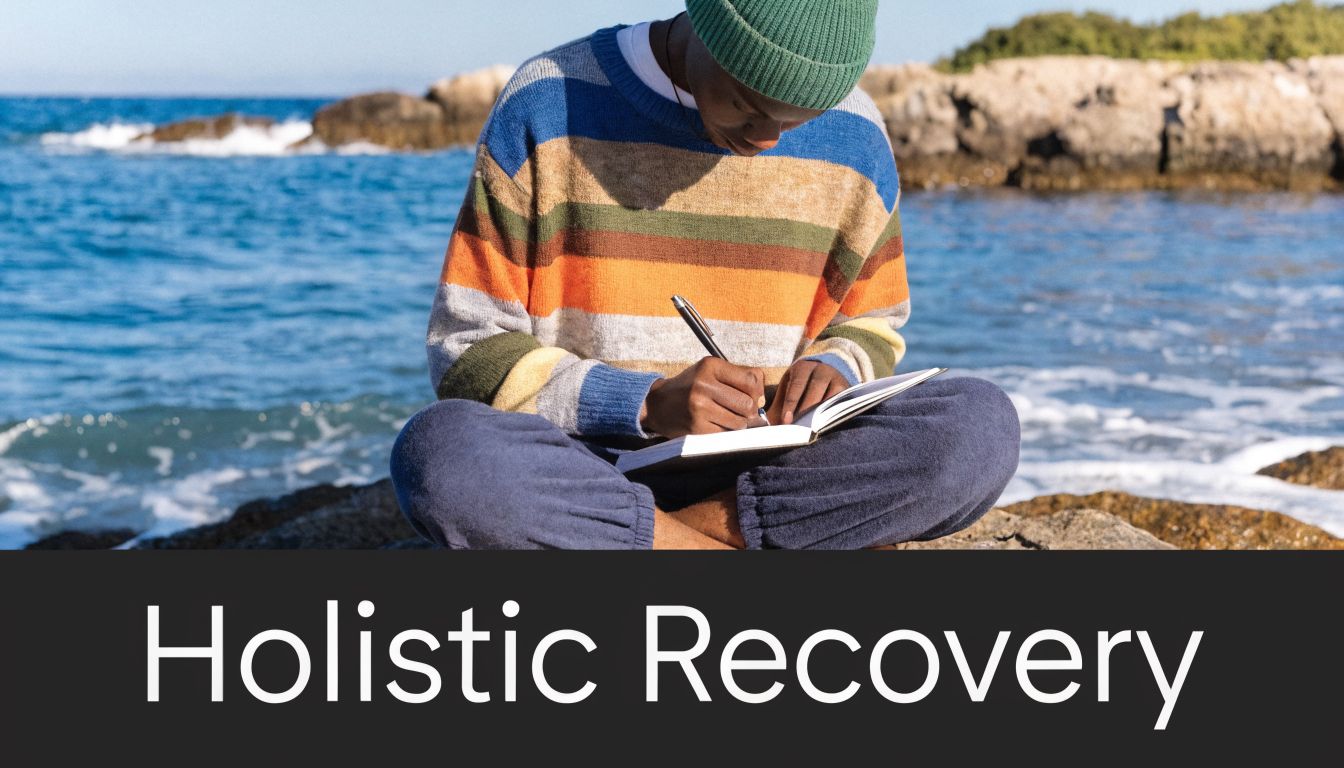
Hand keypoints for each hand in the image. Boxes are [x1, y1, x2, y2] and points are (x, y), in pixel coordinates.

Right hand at [640, 357, 765, 438]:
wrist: (658, 404)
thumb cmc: (691, 387)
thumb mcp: (710, 371)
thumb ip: (738, 378)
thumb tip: (761, 400)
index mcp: (710, 366)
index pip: (752, 379)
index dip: (757, 392)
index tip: (752, 397)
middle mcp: (704, 385)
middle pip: (747, 404)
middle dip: (749, 411)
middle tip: (740, 411)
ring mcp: (699, 408)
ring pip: (739, 422)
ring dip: (738, 423)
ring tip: (726, 417)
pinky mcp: (696, 427)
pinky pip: (725, 434)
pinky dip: (725, 432)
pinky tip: (715, 424)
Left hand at [766, 359, 849, 424]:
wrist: (824, 374)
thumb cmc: (801, 387)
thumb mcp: (788, 391)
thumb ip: (777, 408)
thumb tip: (765, 428)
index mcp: (802, 368)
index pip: (796, 386)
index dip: (790, 404)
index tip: (786, 421)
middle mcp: (820, 370)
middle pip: (814, 391)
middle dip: (805, 411)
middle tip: (797, 429)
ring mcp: (835, 378)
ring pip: (829, 397)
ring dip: (820, 414)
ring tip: (810, 430)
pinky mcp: (846, 388)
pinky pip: (840, 402)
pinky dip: (832, 414)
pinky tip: (824, 426)